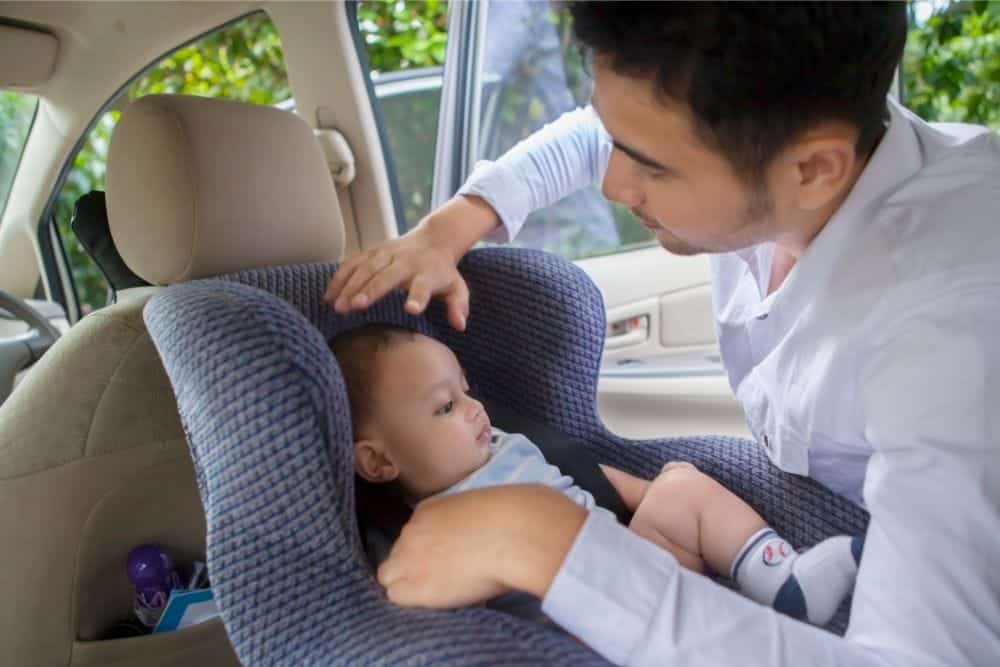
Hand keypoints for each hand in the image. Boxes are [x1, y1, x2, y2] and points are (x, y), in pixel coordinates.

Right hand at [324, 195, 499, 330]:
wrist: (434, 239)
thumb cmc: (443, 272)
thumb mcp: (457, 287)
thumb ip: (458, 305)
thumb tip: (460, 325)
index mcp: (428, 272)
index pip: (423, 285)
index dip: (418, 296)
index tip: (411, 309)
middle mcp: (405, 261)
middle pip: (387, 276)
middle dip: (371, 289)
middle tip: (355, 307)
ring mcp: (386, 254)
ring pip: (365, 268)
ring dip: (350, 286)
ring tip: (337, 306)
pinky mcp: (372, 251)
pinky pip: (353, 263)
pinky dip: (339, 278)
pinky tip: (328, 296)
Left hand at [377, 485, 586, 607]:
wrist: (515, 533)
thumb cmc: (514, 517)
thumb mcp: (483, 509)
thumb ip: (467, 521)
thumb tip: (477, 535)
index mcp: (429, 509)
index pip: (413, 534)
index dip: (425, 549)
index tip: (444, 557)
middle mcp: (412, 530)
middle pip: (398, 554)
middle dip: (414, 565)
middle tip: (442, 576)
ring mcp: (409, 556)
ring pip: (390, 575)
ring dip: (410, 583)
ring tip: (440, 590)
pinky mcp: (415, 585)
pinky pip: (396, 596)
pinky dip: (412, 600)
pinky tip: (435, 600)